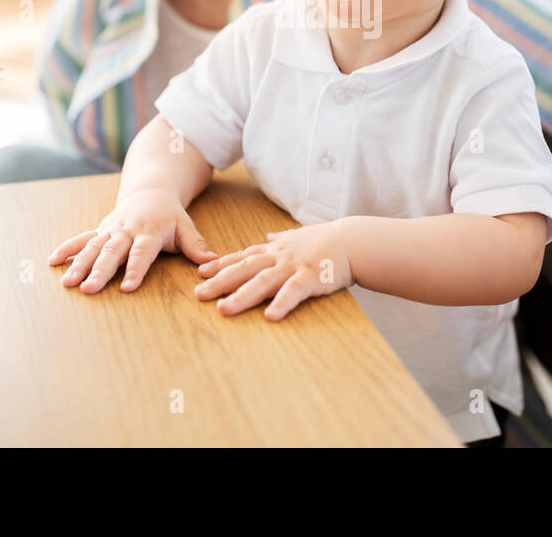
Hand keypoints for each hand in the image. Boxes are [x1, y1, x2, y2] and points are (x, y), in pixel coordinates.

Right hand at [48, 188, 219, 293]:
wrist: (150, 192)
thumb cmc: (170, 216)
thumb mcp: (185, 226)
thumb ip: (196, 245)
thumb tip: (212, 262)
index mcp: (149, 231)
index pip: (141, 253)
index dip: (134, 269)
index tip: (126, 288)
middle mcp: (126, 230)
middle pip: (112, 252)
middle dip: (100, 271)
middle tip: (89, 289)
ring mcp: (110, 230)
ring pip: (92, 247)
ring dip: (79, 264)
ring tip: (67, 283)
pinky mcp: (99, 230)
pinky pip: (80, 239)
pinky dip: (67, 249)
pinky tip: (52, 262)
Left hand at [194, 222, 354, 320]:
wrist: (353, 241)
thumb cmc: (327, 240)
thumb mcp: (300, 236)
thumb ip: (282, 239)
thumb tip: (267, 237)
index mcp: (276, 250)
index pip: (243, 257)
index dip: (221, 265)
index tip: (200, 272)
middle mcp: (279, 258)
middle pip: (244, 270)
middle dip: (220, 282)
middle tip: (198, 294)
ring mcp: (294, 267)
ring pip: (263, 282)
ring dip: (242, 296)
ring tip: (223, 310)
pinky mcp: (311, 278)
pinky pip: (293, 292)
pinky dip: (281, 303)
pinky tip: (269, 317)